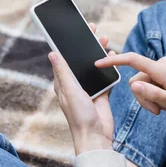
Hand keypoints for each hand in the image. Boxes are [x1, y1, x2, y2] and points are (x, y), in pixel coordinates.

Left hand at [48, 23, 115, 154]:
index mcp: (63, 82)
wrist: (96, 136)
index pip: (64, 58)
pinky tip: (113, 56)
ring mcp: (88, 88)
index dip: (69, 43)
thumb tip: (52, 53)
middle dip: (87, 44)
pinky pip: (105, 76)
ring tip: (105, 40)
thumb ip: (63, 71)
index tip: (76, 30)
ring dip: (98, 53)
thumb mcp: (70, 90)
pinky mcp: (101, 93)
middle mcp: (74, 84)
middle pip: (80, 59)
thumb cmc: (79, 116)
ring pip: (93, 65)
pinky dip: (109, 66)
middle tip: (95, 30)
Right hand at [94, 52, 165, 120]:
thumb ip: (152, 94)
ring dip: (149, 98)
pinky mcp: (164, 71)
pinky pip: (150, 83)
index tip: (99, 63)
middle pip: (137, 80)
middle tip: (157, 111)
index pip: (133, 60)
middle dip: (143, 97)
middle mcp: (161, 64)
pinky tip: (165, 101)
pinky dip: (154, 94)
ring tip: (164, 108)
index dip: (114, 61)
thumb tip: (133, 85)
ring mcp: (163, 67)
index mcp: (162, 69)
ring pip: (142, 84)